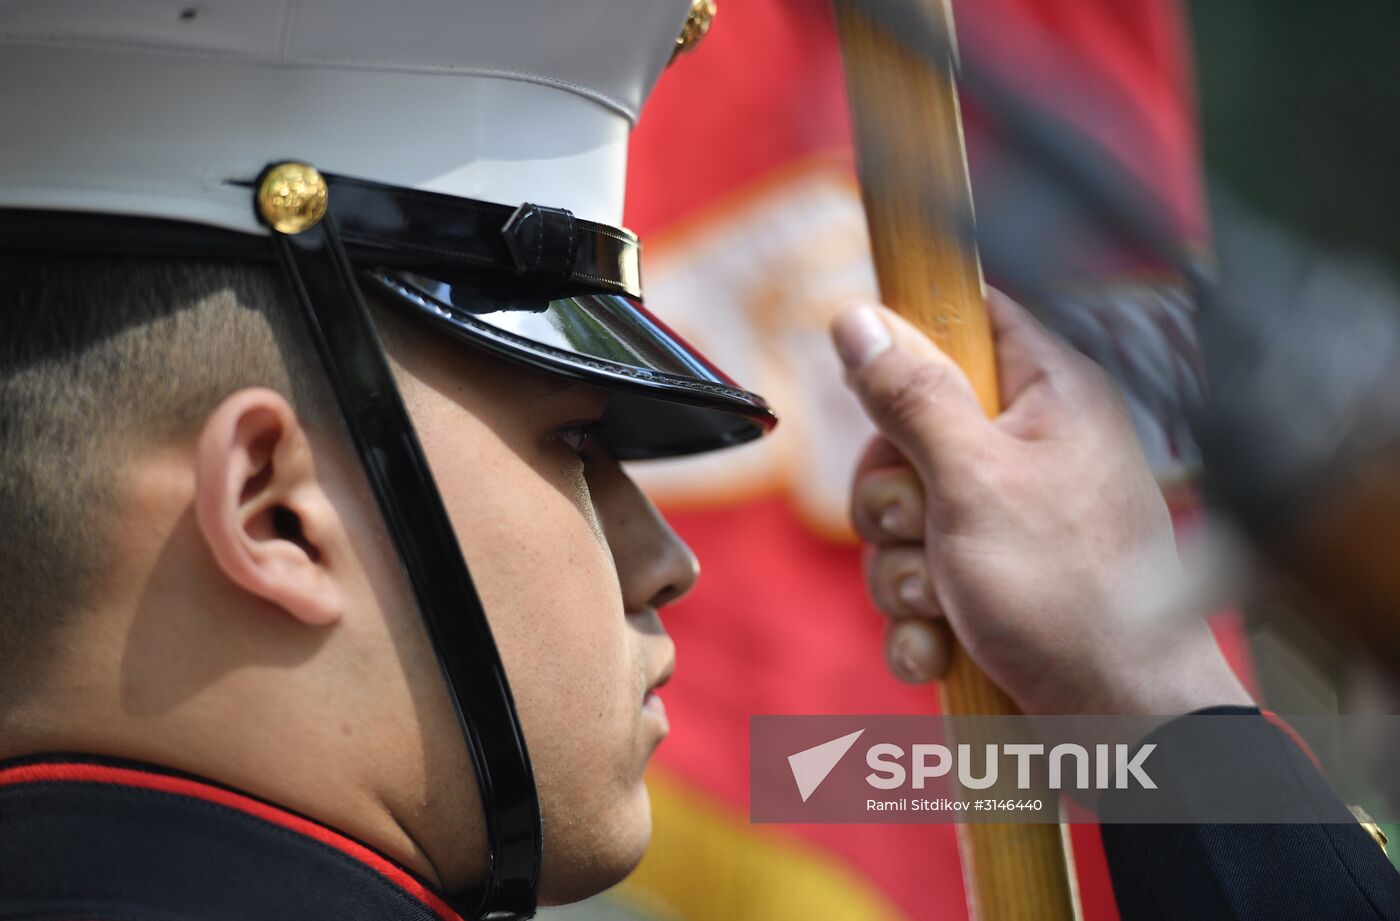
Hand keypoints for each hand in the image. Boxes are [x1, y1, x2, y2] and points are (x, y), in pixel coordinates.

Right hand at [831, 290, 1250, 715]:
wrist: (1119, 727)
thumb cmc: (1067, 593)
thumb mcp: (974, 481)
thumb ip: (911, 397)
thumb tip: (857, 318)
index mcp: (1047, 397)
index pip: (969, 319)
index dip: (911, 338)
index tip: (878, 385)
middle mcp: (1027, 452)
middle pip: (907, 431)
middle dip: (892, 498)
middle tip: (924, 525)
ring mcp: (1007, 523)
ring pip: (902, 519)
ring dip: (902, 572)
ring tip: (945, 604)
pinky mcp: (988, 587)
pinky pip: (916, 584)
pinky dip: (918, 623)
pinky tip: (944, 648)